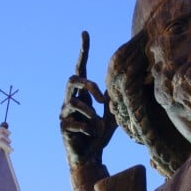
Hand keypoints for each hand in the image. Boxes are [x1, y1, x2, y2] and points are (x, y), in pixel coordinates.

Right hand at [60, 31, 116, 167]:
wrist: (89, 157)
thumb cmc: (99, 135)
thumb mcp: (112, 115)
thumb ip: (115, 100)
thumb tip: (127, 81)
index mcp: (83, 94)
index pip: (82, 68)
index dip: (84, 51)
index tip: (85, 33)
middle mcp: (71, 100)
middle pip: (72, 79)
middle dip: (88, 85)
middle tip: (103, 98)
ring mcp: (64, 113)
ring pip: (74, 102)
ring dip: (91, 113)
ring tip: (98, 125)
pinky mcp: (62, 127)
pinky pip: (75, 123)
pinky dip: (88, 129)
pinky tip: (91, 136)